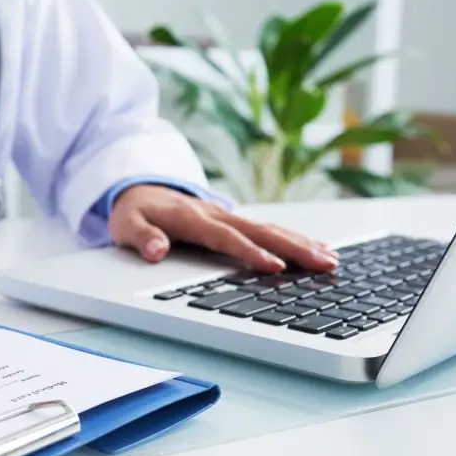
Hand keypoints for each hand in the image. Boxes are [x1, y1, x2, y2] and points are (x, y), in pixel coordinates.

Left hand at [107, 185, 338, 272]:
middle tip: (323, 263)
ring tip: (330, 259)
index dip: (249, 252)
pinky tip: (316, 248)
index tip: (274, 267)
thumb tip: (155, 250)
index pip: (225, 237)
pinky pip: (267, 229)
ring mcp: (227, 216)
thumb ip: (142, 237)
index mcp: (191, 218)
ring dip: (300, 243)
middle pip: (259, 232)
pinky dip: (293, 238)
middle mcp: (215, 214)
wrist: (138, 189)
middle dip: (292, 248)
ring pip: (269, 229)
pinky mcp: (233, 220)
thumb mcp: (126, 225)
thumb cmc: (134, 212)